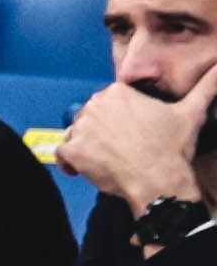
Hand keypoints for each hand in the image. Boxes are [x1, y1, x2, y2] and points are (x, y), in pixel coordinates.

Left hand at [60, 77, 207, 212]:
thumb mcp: (192, 111)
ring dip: (87, 146)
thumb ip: (208, 85)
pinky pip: (62, 154)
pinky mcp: (72, 150)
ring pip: (77, 134)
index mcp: (118, 92)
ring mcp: (81, 128)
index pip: (109, 103)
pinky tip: (86, 169)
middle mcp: (95, 105)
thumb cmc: (172, 148)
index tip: (132, 132)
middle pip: (91, 117)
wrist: (159, 179)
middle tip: (122, 148)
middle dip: (102, 131)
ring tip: (109, 158)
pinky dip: (70, 162)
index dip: (120, 119)